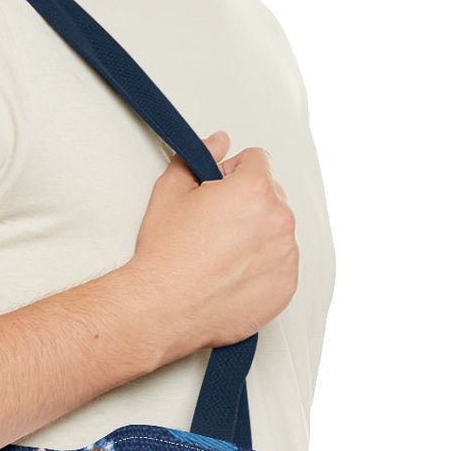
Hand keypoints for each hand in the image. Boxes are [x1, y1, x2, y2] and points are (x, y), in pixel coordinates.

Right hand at [129, 127, 299, 359]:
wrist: (163, 308)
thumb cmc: (166, 255)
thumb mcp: (170, 191)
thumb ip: (200, 156)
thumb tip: (219, 142)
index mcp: (255, 189)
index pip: (257, 159)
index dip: (231, 172)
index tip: (216, 192)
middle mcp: (279, 220)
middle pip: (271, 194)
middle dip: (248, 203)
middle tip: (214, 226)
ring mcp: (287, 255)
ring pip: (277, 230)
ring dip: (256, 234)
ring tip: (220, 254)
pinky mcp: (286, 286)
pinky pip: (281, 263)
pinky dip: (262, 266)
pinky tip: (231, 274)